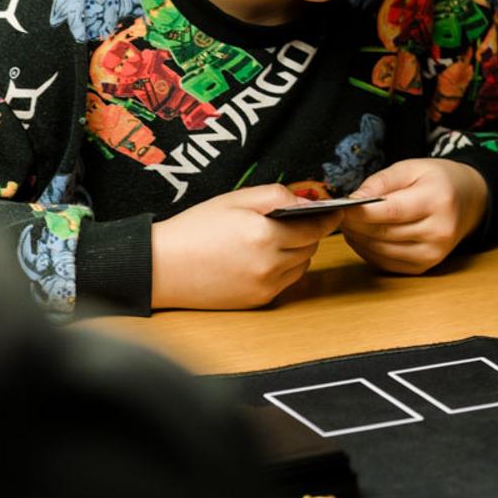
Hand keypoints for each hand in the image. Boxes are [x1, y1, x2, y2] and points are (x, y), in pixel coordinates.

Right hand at [150, 183, 341, 309]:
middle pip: (311, 247)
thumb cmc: (195, 228)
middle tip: (296, 222)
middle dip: (309, 233)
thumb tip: (309, 201)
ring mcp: (264, 286)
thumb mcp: (236, 199)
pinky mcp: (257, 301)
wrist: (162, 267)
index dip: (328, 218)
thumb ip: (277, 195)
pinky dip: (283, 269)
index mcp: (265, 235)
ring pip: (301, 266)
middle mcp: (269, 264)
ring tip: (275, 240)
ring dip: (298, 252)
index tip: (335, 211)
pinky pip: (285, 282)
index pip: (316, 227)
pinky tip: (263, 258)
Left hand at [340, 158, 488, 273]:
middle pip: (385, 233)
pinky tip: (363, 237)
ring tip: (350, 224)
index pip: (392, 212)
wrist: (469, 200)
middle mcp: (439, 231)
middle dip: (356, 225)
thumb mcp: (412, 167)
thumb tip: (354, 199)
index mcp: (438, 200)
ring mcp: (434, 253)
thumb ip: (381, 181)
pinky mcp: (426, 266)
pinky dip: (369, 251)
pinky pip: (387, 263)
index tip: (341, 207)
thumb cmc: (438, 180)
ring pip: (382, 251)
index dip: (362, 212)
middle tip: (340, 214)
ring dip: (359, 239)